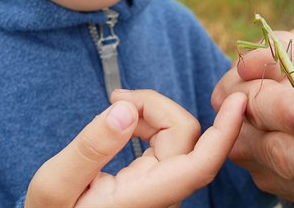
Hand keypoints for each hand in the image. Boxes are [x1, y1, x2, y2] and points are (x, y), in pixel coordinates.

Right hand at [26, 89, 246, 207]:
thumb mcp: (55, 184)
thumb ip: (90, 147)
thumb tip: (125, 109)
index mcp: (145, 197)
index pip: (201, 164)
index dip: (225, 131)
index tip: (239, 101)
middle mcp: (163, 193)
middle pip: (185, 136)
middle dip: (156, 106)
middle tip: (116, 97)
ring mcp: (162, 187)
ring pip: (177, 137)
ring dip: (150, 113)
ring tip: (114, 107)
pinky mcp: (156, 181)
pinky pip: (165, 144)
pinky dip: (147, 124)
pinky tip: (123, 122)